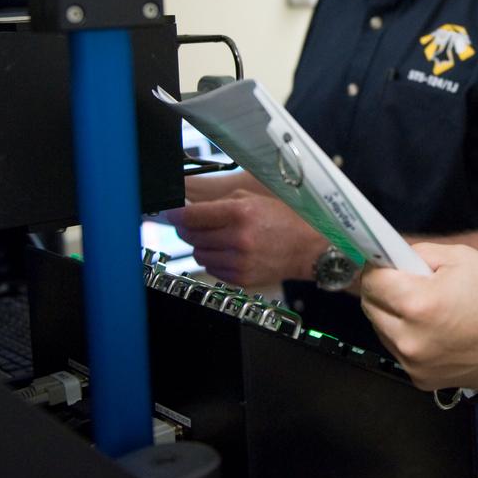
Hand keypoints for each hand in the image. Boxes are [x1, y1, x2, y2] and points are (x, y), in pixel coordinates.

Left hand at [162, 173, 324, 286]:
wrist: (307, 248)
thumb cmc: (281, 220)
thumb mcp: (253, 200)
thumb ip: (219, 204)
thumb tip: (188, 211)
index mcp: (240, 213)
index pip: (192, 216)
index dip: (175, 214)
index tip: (170, 213)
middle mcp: (238, 238)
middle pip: (191, 236)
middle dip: (188, 228)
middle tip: (195, 224)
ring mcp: (239, 261)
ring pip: (198, 254)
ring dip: (202, 245)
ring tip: (219, 238)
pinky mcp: (240, 278)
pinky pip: (211, 268)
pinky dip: (215, 260)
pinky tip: (229, 252)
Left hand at [360, 242, 477, 391]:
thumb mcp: (460, 258)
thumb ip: (418, 254)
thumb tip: (390, 256)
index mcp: (418, 303)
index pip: (371, 281)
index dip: (378, 267)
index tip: (388, 263)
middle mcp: (409, 338)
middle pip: (371, 306)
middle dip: (383, 290)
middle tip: (408, 282)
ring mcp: (414, 363)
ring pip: (382, 330)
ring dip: (393, 314)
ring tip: (426, 307)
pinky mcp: (421, 380)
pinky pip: (399, 351)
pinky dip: (408, 337)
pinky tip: (434, 329)